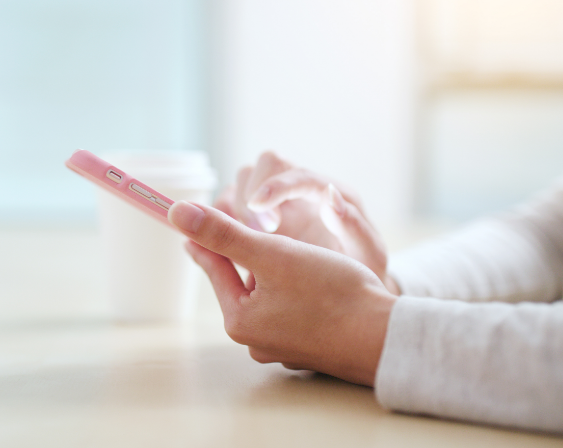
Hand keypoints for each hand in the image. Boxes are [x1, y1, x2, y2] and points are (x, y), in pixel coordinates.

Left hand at [167, 200, 395, 385]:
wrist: (386, 338)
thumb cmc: (330, 293)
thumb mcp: (271, 254)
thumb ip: (224, 232)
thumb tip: (176, 213)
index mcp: (240, 320)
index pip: (215, 266)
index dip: (207, 236)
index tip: (194, 219)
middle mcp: (255, 341)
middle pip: (240, 283)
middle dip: (242, 253)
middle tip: (239, 223)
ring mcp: (283, 348)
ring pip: (266, 297)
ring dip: (270, 271)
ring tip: (277, 247)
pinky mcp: (308, 349)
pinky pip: (288, 311)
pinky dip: (291, 290)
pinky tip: (308, 276)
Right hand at [215, 151, 398, 294]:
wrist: (352, 293)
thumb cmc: (363, 273)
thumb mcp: (368, 256)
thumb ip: (354, 228)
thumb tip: (331, 199)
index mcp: (329, 194)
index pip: (300, 174)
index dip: (278, 184)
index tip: (260, 203)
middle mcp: (300, 191)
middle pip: (266, 164)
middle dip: (254, 191)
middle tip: (258, 230)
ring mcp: (277, 204)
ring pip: (243, 182)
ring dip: (235, 206)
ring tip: (241, 242)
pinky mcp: (257, 220)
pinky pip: (230, 208)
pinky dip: (223, 223)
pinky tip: (228, 249)